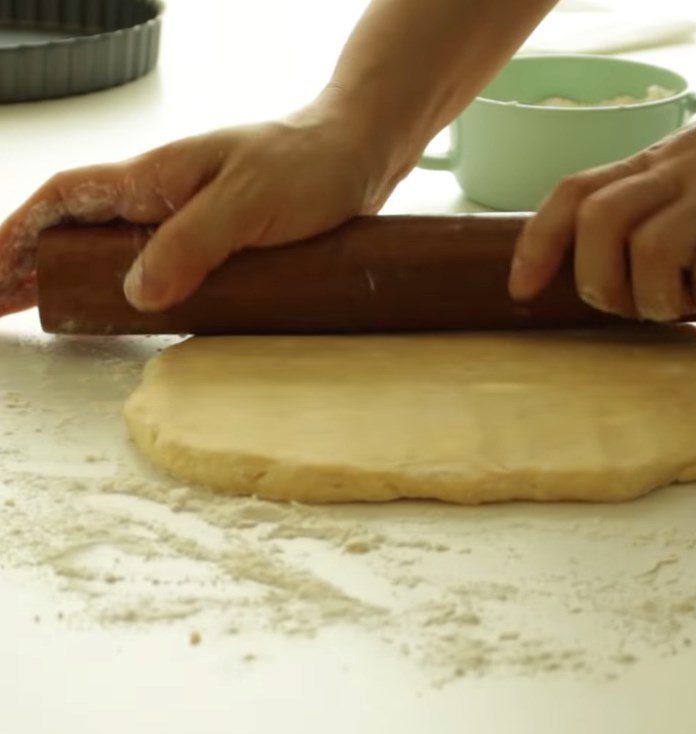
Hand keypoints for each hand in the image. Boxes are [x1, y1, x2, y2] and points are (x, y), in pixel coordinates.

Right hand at [0, 90, 386, 314]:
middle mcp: (165, 199)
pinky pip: (162, 268)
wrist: (358, 156)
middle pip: (77, 229)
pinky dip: (131, 288)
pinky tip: (125, 312)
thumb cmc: (308, 166)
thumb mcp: (248, 202)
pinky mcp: (222, 244)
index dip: (20, 233)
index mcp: (156, 177)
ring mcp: (192, 222)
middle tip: (3, 306)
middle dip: (32, 264)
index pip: (65, 199)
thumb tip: (137, 292)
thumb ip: (193, 243)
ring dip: (76, 278)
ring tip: (45, 312)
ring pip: (115, 250)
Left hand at [508, 71, 695, 320]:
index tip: (521, 289)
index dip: (536, 244)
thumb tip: (592, 258)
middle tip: (622, 305)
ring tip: (682, 303)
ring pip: (650, 253)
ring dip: (655, 300)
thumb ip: (642, 200)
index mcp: (650, 163)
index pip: (574, 193)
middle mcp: (677, 174)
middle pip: (600, 223)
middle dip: (597, 282)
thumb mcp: (687, 165)